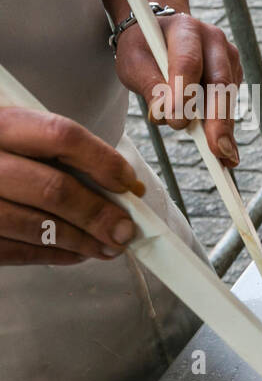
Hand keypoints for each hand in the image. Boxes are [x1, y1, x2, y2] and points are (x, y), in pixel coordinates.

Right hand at [0, 106, 143, 264]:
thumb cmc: (2, 152)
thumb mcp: (22, 134)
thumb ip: (64, 152)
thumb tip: (124, 187)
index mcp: (1, 125)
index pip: (61, 136)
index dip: (104, 162)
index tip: (129, 184)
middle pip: (53, 189)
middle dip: (98, 214)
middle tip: (125, 230)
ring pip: (37, 226)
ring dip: (82, 241)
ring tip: (108, 246)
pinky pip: (16, 251)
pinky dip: (54, 255)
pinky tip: (76, 253)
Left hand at [113, 12, 243, 166]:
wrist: (160, 34)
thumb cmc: (144, 48)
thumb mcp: (134, 61)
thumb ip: (148, 84)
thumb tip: (162, 115)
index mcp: (186, 30)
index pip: (188, 62)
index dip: (184, 93)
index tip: (176, 122)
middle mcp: (214, 41)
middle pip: (220, 82)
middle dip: (218, 119)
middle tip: (217, 150)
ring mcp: (228, 58)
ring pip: (229, 97)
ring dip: (225, 129)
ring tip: (225, 158)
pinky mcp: (234, 75)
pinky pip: (231, 105)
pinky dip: (225, 128)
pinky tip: (224, 149)